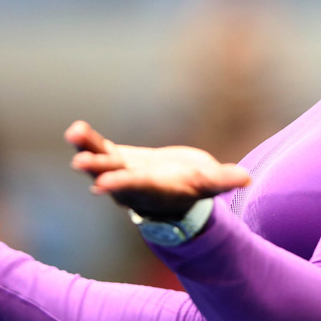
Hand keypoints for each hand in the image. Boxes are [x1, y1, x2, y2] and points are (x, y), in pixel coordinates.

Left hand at [66, 120, 249, 218]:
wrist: (176, 188)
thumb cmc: (195, 187)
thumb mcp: (210, 184)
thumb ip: (224, 180)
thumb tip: (246, 179)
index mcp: (154, 191)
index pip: (136, 188)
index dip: (121, 184)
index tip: (102, 185)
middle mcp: (131, 185)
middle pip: (112, 176)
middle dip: (98, 169)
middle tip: (81, 163)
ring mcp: (120, 172)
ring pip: (100, 161)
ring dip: (86, 149)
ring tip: (74, 133)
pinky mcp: (116, 158)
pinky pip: (99, 148)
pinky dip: (88, 140)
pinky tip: (76, 128)